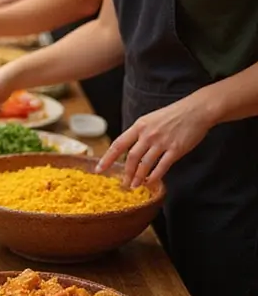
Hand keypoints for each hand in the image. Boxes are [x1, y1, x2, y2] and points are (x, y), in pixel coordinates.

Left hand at [96, 92, 213, 188]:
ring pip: (145, 164)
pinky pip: (162, 166)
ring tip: (135, 185)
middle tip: (123, 183)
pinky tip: (150, 181)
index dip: (107, 158)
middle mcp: (148, 134)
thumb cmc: (173, 115)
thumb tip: (129, 149)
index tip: (99, 169)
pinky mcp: (175, 149)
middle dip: (126, 173)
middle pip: (131, 157)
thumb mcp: (151, 119)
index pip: (118, 144)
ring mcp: (162, 142)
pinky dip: (154, 176)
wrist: (196, 110)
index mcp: (140, 125)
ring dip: (138, 177)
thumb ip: (139, 133)